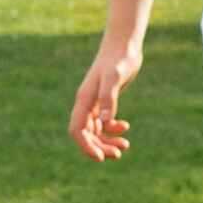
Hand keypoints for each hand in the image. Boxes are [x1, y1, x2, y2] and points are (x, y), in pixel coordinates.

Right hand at [69, 33, 144, 162]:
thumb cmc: (119, 59)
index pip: (77, 130)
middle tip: (118, 154)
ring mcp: (94, 103)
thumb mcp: (115, 78)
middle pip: (86, 135)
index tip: (100, 157)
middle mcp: (86, 103)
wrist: (124, 44)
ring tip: (125, 146)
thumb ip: (109, 98)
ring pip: (95, 131)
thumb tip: (105, 122)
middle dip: (99, 147)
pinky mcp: (104, 101)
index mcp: (84, 100)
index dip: (85, 146)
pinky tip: (125, 127)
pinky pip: (103, 123)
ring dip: (107, 141)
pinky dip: (113, 129)